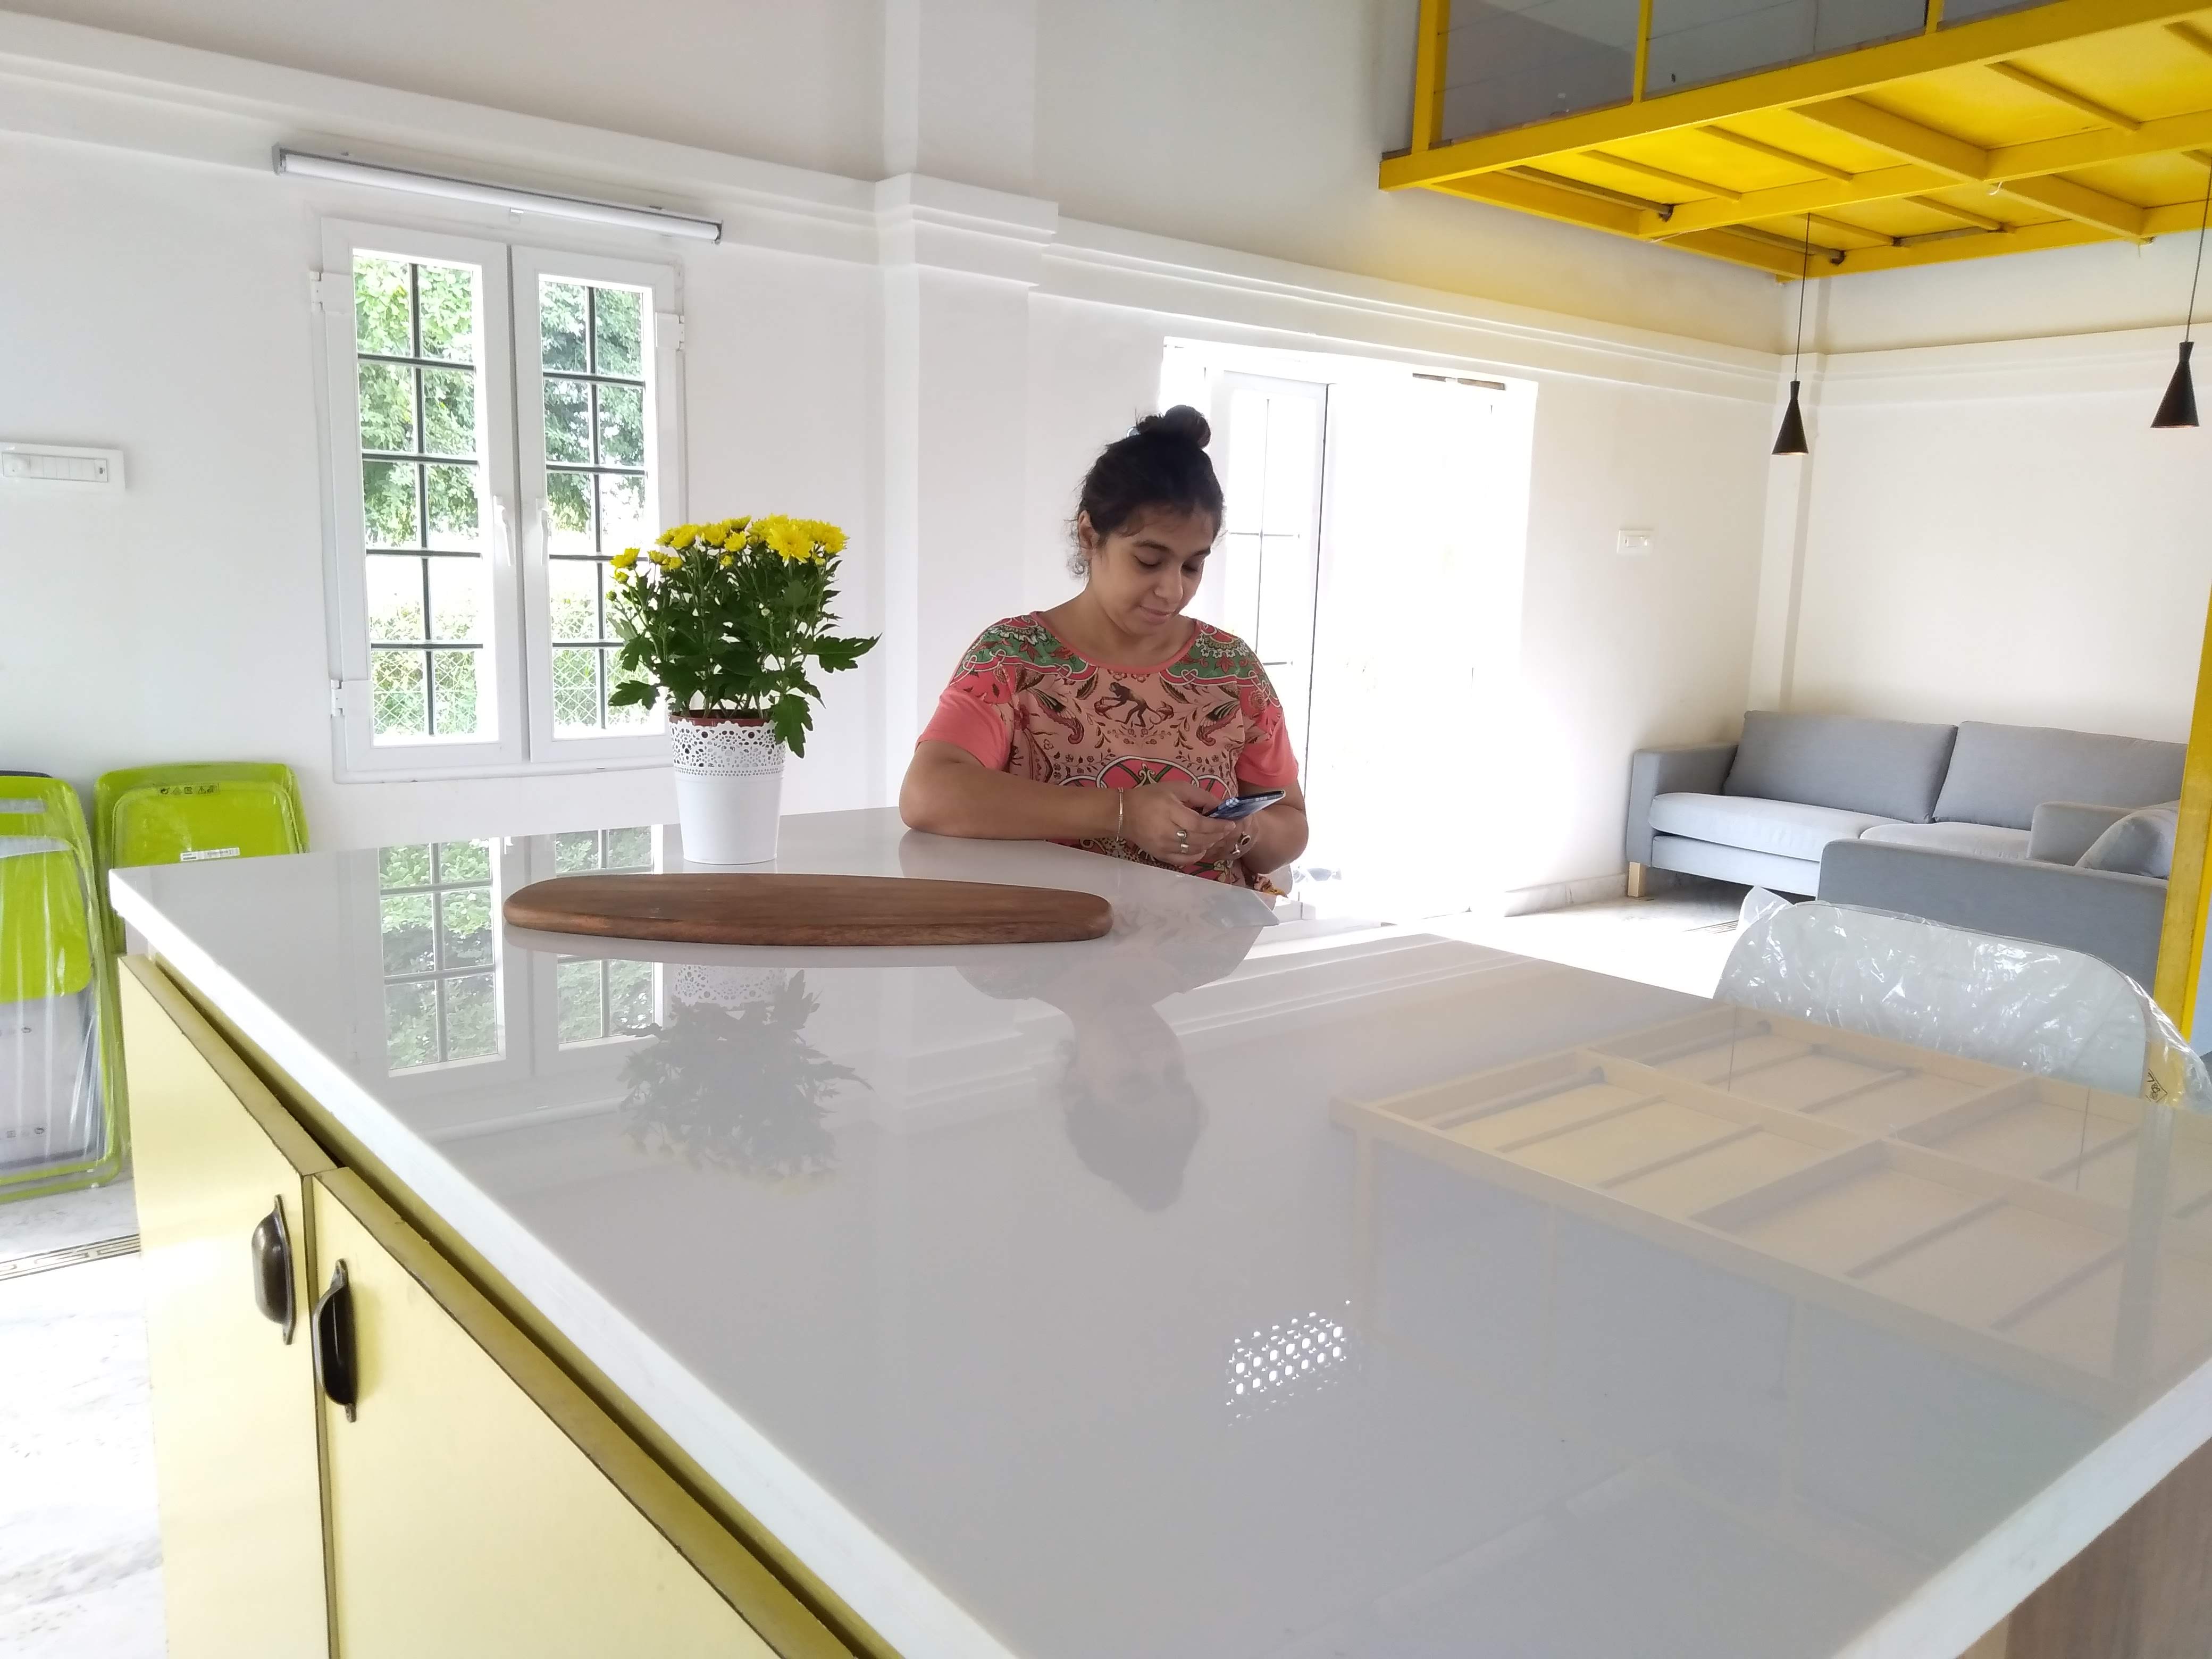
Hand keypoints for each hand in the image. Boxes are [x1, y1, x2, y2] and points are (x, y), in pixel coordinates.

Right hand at [1119, 782, 1242, 866]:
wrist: (1123, 813)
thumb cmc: (1150, 796)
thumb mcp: (1176, 787)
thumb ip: (1199, 796)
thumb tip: (1220, 805)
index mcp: (1170, 812)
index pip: (1199, 824)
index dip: (1217, 826)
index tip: (1230, 824)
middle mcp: (1167, 832)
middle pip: (1199, 839)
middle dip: (1216, 835)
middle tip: (1226, 830)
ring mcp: (1163, 847)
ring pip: (1193, 851)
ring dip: (1208, 844)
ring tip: (1215, 837)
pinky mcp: (1159, 856)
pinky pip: (1182, 861)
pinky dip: (1196, 856)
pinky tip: (1201, 848)